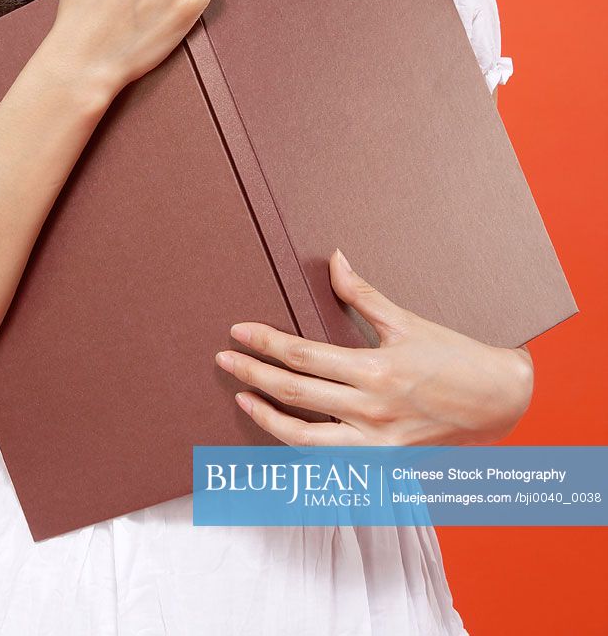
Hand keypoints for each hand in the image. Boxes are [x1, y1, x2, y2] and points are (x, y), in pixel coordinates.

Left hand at [215, 248, 534, 446]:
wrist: (497, 401)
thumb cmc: (453, 356)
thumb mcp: (407, 321)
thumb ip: (363, 294)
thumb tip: (334, 259)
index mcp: (374, 370)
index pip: (302, 356)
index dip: (265, 343)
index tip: (237, 332)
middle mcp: (370, 410)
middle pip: (295, 394)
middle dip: (253, 374)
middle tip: (223, 359)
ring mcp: (375, 443)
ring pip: (304, 439)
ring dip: (266, 418)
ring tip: (241, 397)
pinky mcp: (382, 462)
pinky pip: (329, 460)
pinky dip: (299, 447)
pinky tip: (280, 430)